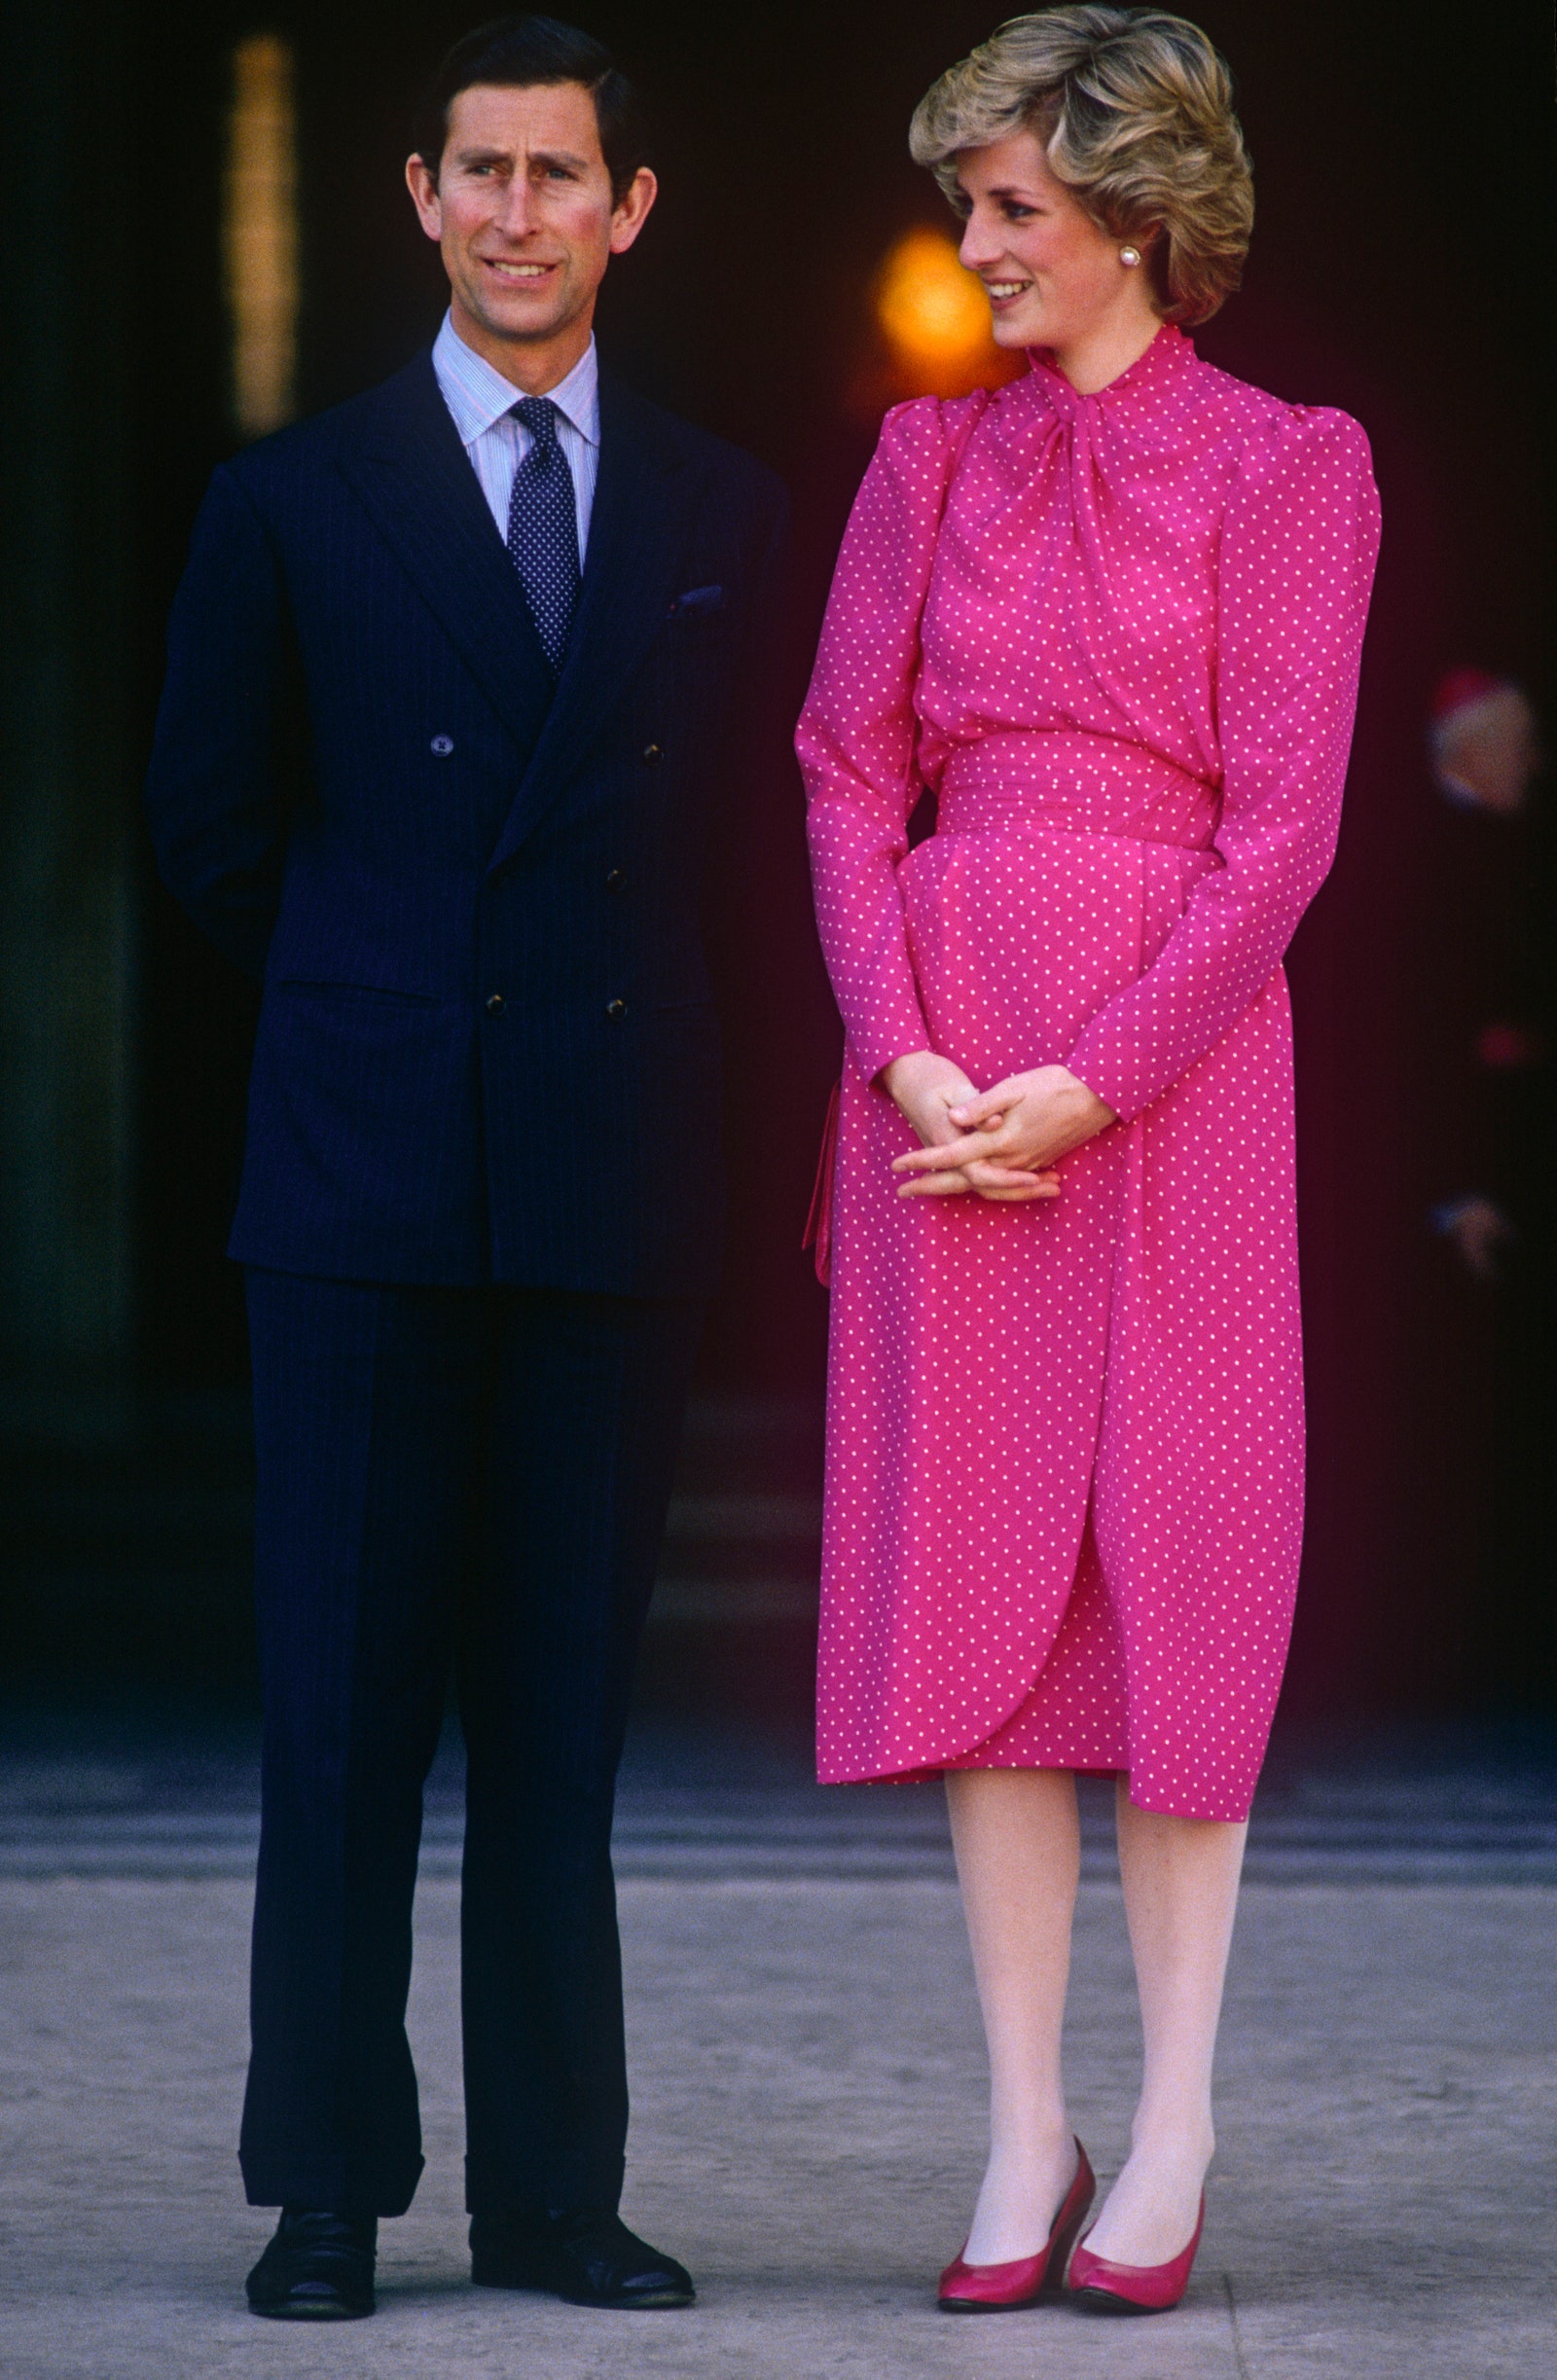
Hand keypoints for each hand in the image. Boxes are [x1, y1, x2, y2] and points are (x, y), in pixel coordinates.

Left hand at [890, 1063, 1115, 1194]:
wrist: (1097, 1097)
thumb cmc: (1055, 1085)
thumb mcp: (1015, 1087)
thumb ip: (983, 1106)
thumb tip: (954, 1118)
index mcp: (1000, 1139)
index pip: (953, 1154)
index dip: (923, 1159)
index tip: (897, 1165)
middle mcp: (1010, 1159)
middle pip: (963, 1181)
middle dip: (930, 1186)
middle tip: (901, 1190)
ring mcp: (1025, 1165)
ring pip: (984, 1187)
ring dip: (955, 1190)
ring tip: (929, 1189)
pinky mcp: (1037, 1164)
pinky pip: (1005, 1185)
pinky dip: (984, 1189)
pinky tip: (972, 1185)